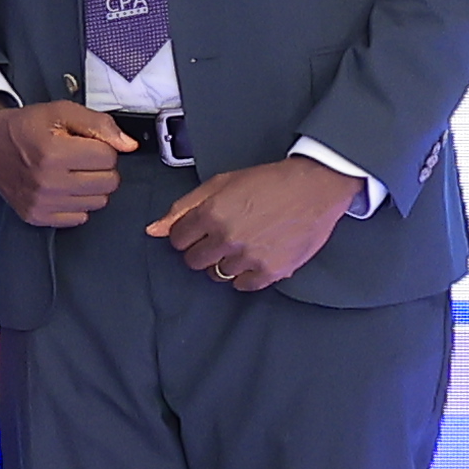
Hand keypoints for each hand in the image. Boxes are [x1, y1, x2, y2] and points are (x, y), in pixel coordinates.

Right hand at [0, 94, 131, 231]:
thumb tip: (128, 145)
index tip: (84, 143)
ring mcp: (41, 202)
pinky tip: (62, 188)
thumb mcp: (61, 112)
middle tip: (79, 158)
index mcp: (53, 153)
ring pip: (98, 202)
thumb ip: (100, 124)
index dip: (101, 146)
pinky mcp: (36, 216)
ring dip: (90, 186)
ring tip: (70, 172)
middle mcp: (46, 182)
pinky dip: (76, 203)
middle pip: (108, 182)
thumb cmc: (24, 127)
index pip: (109, 157)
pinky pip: (79, 218)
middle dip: (100, 168)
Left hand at [153, 157, 364, 292]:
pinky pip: (242, 285)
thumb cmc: (267, 182)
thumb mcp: (220, 184)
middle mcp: (227, 238)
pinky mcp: (272, 270)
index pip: (177, 239)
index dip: (187, 234)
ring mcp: (250, 256)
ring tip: (241, 246)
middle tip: (220, 239)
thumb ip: (183, 207)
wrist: (315, 187)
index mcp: (211, 214)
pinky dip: (244, 276)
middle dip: (201, 250)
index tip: (199, 231)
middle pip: (193, 260)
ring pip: (216, 274)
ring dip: (223, 263)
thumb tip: (153, 231)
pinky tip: (253, 259)